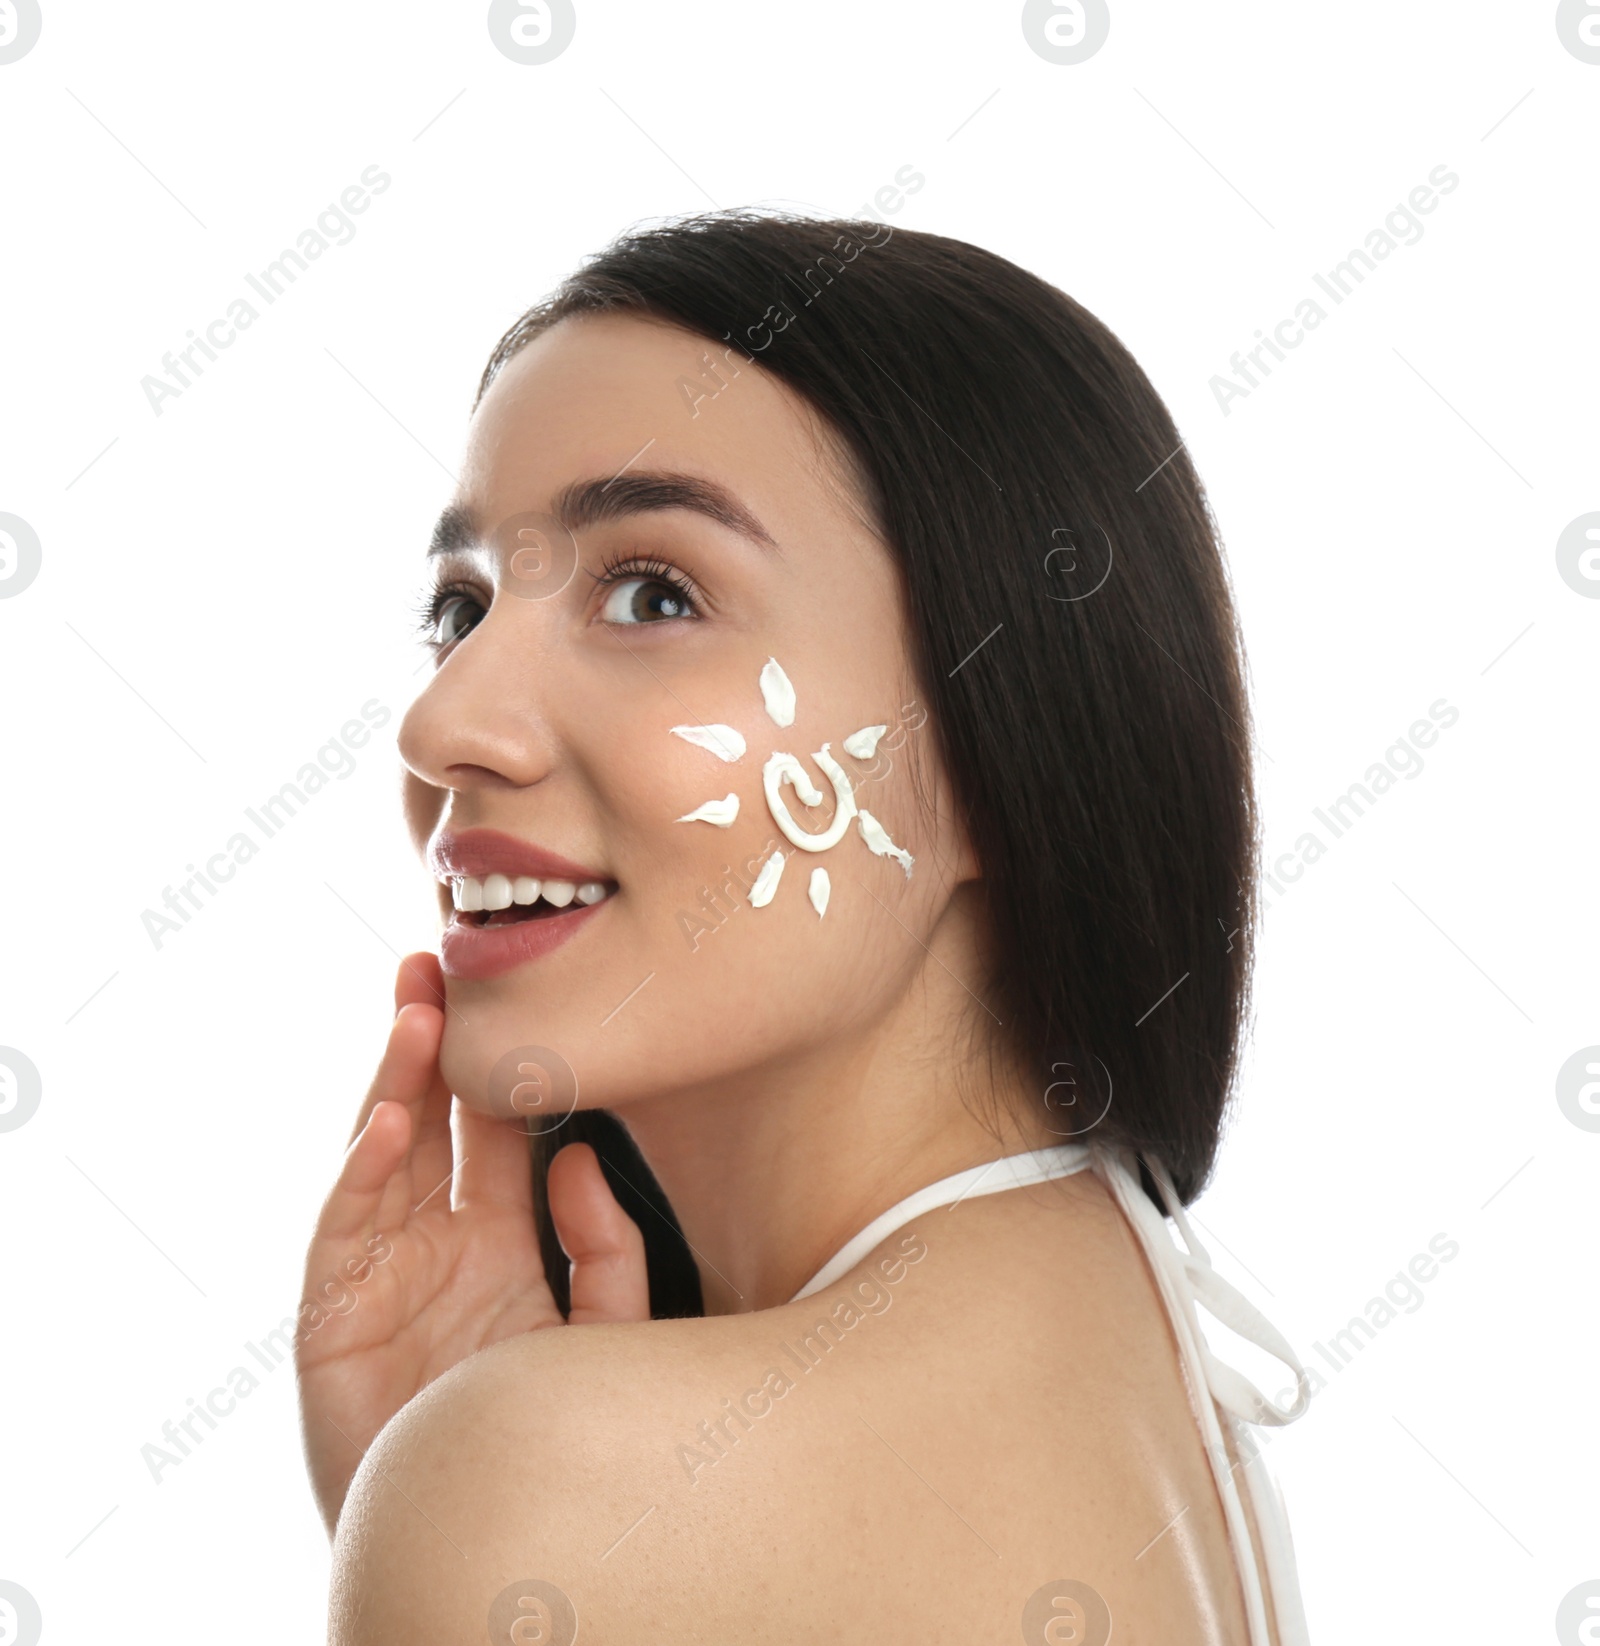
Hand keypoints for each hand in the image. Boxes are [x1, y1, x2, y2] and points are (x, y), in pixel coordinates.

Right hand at [294, 953, 649, 1537]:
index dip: (498, 1063)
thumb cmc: (544, 1433)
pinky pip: (346, 1230)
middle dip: (429, 1043)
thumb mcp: (599, 1336)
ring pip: (382, 1154)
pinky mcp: (332, 1313)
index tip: (509, 991)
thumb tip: (584, 1161)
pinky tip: (389, 1122)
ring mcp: (379, 1269)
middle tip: (437, 964)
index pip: (492, 1129)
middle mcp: (434, 1240)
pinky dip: (363, 1173)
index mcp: (496, 1236)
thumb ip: (605, 1251)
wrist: (478, 1534)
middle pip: (428, 1120)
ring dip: (393, 1083)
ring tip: (413, 1014)